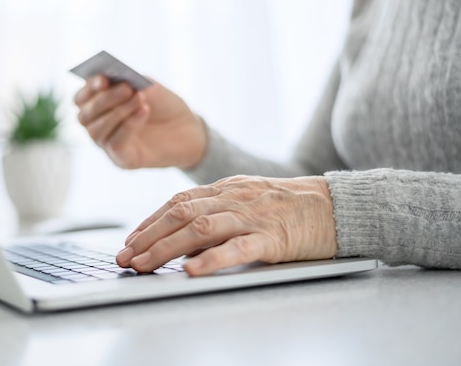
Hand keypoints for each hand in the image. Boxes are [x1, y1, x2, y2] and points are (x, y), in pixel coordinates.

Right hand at [74, 75, 205, 169]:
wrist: (189, 129)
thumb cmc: (165, 106)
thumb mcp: (149, 87)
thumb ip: (130, 82)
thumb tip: (113, 81)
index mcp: (100, 106)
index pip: (81, 99)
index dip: (88, 89)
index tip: (104, 79)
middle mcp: (99, 126)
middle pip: (85, 115)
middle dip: (105, 100)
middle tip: (127, 89)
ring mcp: (109, 145)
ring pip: (97, 131)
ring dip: (118, 112)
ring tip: (140, 100)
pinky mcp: (123, 160)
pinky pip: (115, 144)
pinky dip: (128, 126)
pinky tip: (144, 112)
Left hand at [116, 175, 337, 275]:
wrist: (335, 205)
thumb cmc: (289, 206)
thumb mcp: (248, 199)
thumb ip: (218, 210)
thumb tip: (184, 238)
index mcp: (225, 189)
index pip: (177, 202)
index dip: (149, 221)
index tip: (130, 240)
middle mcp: (233, 198)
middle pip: (180, 214)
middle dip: (148, 236)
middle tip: (125, 257)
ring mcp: (251, 216)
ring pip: (200, 227)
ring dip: (166, 248)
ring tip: (144, 265)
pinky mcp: (272, 237)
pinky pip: (238, 247)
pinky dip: (212, 259)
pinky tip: (192, 271)